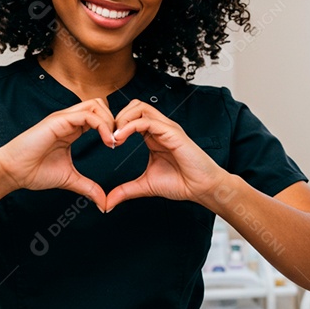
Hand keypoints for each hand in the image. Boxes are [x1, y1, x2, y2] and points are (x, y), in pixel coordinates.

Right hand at [0, 98, 115, 207]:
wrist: (12, 172)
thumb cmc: (33, 172)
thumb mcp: (69, 180)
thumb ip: (88, 187)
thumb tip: (103, 202)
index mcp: (72, 129)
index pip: (99, 116)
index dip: (112, 128)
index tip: (117, 146)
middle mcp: (69, 120)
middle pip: (101, 105)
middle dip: (115, 120)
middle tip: (118, 141)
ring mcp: (63, 118)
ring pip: (96, 104)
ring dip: (110, 121)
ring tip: (113, 141)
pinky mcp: (58, 121)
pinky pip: (87, 115)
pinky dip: (102, 125)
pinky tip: (106, 141)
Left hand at [105, 100, 227, 211]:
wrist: (201, 188)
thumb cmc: (181, 183)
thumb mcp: (145, 186)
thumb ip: (125, 191)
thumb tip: (108, 202)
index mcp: (154, 136)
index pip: (132, 117)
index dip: (116, 125)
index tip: (108, 143)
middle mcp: (160, 128)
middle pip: (134, 106)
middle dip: (117, 117)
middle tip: (109, 137)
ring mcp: (166, 128)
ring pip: (140, 107)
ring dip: (122, 118)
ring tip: (115, 137)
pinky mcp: (172, 132)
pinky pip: (147, 121)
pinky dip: (130, 126)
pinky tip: (121, 138)